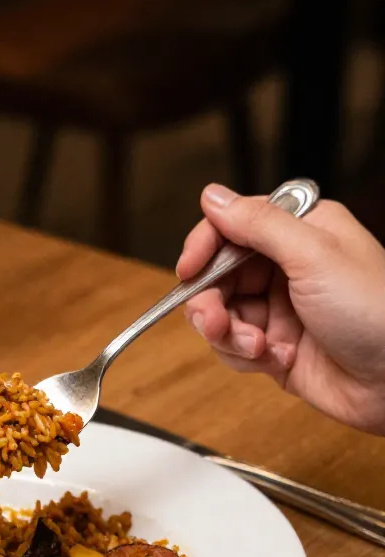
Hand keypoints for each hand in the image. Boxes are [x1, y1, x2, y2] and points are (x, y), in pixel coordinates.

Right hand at [176, 184, 384, 433]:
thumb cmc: (378, 313)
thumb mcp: (314, 256)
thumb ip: (258, 223)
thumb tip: (213, 196)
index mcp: (300, 232)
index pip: (232, 226)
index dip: (204, 247)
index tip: (189, 269)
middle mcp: (287, 267)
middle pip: (217, 275)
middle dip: (210, 301)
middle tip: (214, 321)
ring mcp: (280, 310)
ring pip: (220, 315)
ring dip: (228, 334)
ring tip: (256, 347)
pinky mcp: (276, 349)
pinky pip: (234, 348)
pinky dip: (245, 357)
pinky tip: (278, 360)